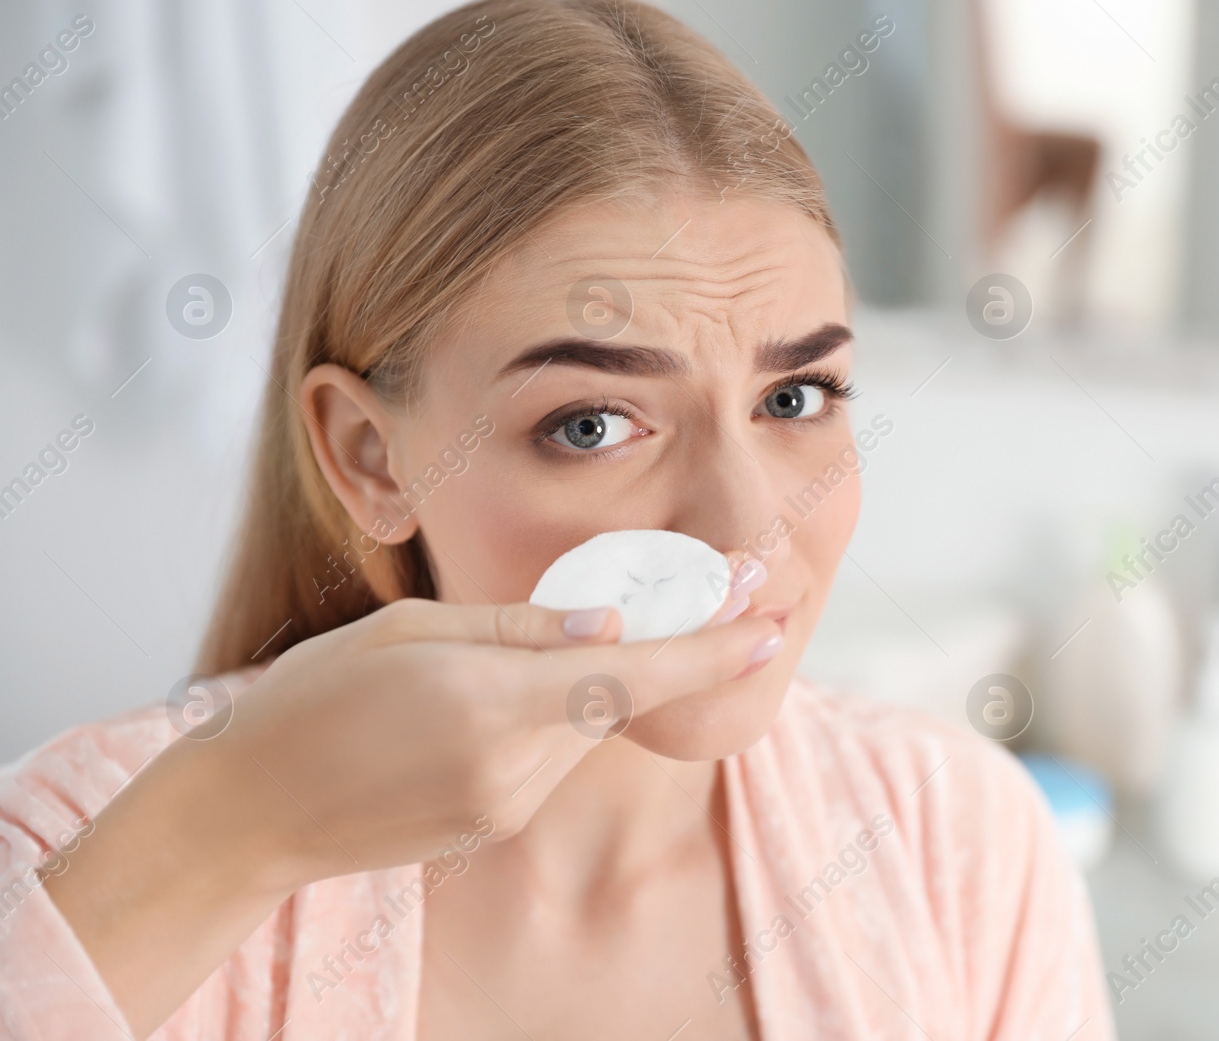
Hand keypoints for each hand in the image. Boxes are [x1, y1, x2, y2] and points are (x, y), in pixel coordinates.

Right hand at [213, 597, 781, 884]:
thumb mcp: (409, 628)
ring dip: (592, 682)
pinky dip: (553, 716)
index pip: (631, 673)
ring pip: (585, 727)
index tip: (769, 619)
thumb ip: (521, 628)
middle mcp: (511, 767)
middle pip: (617, 697)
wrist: (250, 810)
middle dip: (662, 650)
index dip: (710, 648)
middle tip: (702, 593)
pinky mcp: (492, 825)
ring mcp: (504, 806)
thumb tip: (612, 622)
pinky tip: (502, 696)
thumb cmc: (312, 698)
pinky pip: (551, 756)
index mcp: (491, 704)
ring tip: (541, 647)